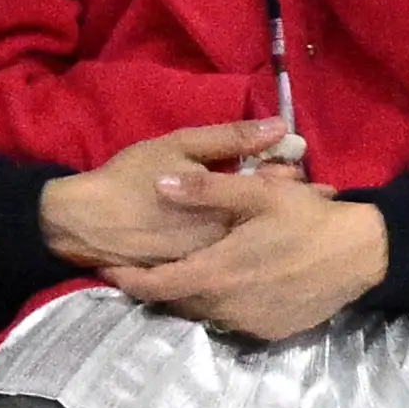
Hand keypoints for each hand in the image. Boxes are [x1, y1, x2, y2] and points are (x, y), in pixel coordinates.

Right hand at [41, 119, 295, 271]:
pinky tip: (258, 260)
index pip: (278, 195)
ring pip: (254, 252)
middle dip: (296, 220)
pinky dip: (247, 263)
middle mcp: (225, 238)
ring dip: (275, 242)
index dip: (303, 190)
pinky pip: (230, 273)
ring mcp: (209, 263)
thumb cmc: (131, 178)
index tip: (323, 189)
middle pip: (271, 229)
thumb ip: (231, 139)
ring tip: (296, 236)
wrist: (85, 224)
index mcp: (227, 204)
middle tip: (318, 211)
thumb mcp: (181, 146)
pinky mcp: (193, 281)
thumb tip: (280, 126)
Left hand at [105, 174, 388, 342]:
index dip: (130, 280)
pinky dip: (224, 305)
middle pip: (180, 302)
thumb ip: (207, 191)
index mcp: (217, 274)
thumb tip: (161, 185)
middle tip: (150, 266)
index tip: (110, 270)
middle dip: (162, 286)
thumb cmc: (308, 218)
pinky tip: (231, 284)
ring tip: (190, 271)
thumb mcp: (258, 194)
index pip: (158, 286)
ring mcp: (251, 325)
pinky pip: (234, 321)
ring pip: (207, 313)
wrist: (362, 254)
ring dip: (194, 295)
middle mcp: (228, 308)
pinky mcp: (272, 332)